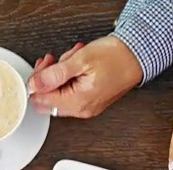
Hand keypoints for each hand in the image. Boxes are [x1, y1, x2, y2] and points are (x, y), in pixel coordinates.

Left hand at [28, 36, 142, 117]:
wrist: (137, 56)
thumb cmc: (116, 57)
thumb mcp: (80, 61)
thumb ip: (53, 75)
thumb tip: (34, 85)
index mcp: (78, 102)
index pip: (42, 99)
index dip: (38, 81)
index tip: (44, 66)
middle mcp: (81, 110)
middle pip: (48, 100)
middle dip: (47, 79)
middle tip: (55, 62)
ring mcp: (86, 107)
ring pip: (58, 95)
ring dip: (59, 76)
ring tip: (71, 60)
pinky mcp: (90, 101)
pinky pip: (70, 94)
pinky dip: (69, 79)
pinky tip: (76, 66)